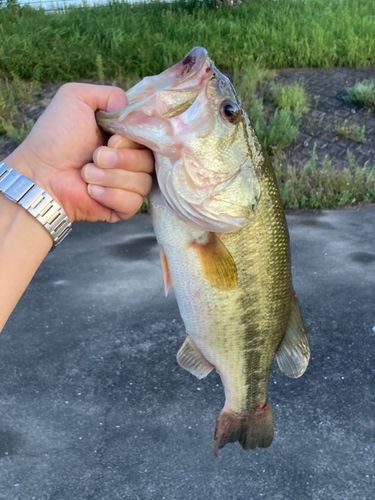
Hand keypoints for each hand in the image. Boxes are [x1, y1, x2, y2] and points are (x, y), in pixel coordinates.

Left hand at [4, 83, 153, 222]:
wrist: (40, 174)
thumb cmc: (55, 137)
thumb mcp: (76, 98)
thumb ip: (110, 94)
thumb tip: (133, 109)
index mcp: (125, 137)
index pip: (151, 137)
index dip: (135, 138)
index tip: (112, 137)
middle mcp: (130, 160)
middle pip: (150, 161)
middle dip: (121, 159)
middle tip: (95, 156)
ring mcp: (128, 186)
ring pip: (144, 183)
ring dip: (111, 177)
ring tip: (86, 174)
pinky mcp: (122, 208)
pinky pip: (134, 203)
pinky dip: (111, 196)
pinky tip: (91, 191)